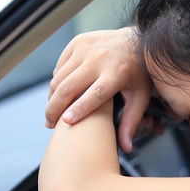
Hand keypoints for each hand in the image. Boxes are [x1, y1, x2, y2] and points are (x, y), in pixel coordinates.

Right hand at [45, 27, 150, 152]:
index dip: (79, 109)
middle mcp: (100, 59)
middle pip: (68, 87)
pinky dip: (57, 81)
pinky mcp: (78, 42)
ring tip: (52, 113)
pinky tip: (59, 94)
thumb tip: (126, 149)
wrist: (136, 41)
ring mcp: (87, 48)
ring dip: (52, 97)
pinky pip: (60, 66)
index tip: (65, 123)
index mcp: (117, 73)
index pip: (95, 94)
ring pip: (59, 77)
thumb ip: (131, 122)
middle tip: (50, 124)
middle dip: (54, 108)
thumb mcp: (140, 97)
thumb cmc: (139, 74)